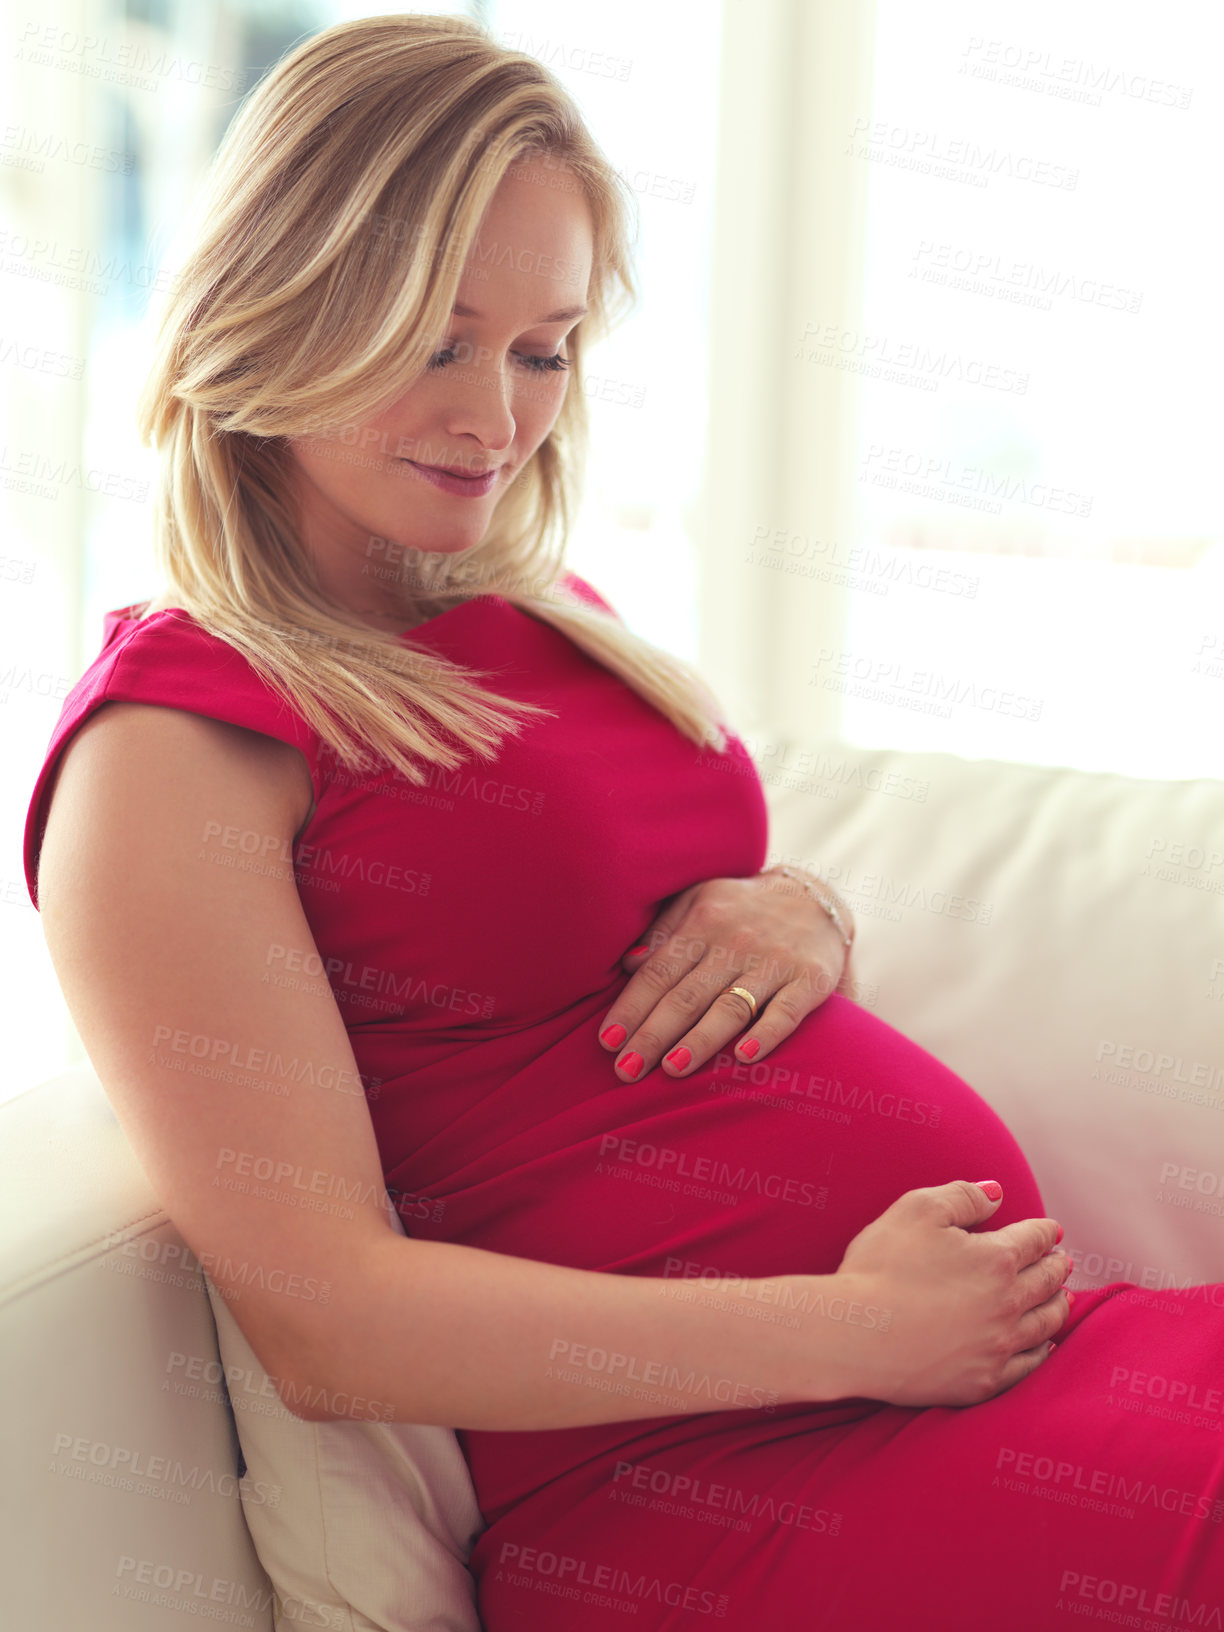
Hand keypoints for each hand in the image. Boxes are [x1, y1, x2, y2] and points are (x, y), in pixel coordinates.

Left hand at [598, 867, 853, 1083]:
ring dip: (700, 1040)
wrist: (815, 897)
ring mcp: (775, 962)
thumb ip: (664, 932)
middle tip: (627, 1069)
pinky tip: (744, 1057)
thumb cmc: (741, 908)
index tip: (607, 1042)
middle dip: (653, 1034)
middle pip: (687, 996)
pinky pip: (787, 1012)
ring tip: (672, 1069)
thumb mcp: (699, 902)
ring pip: (731, 1007)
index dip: (631, 1007)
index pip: (659, 973)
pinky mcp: (811, 979)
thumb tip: (628, 964)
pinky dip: (766, 1034)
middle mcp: (735, 943)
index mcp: (703, 924)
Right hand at [832, 1180, 1071, 1407]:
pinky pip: (1028, 1367)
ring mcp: (998, 1346)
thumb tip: (997, 1193)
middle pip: (1047, 1282)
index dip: (1045, 1232)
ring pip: (1045, 1324)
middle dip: (1057, 1267)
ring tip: (1063, 1298)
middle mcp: (1008, 1303)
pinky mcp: (983, 1381)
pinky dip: (1042, 1351)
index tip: (1051, 1231)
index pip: (1034, 1240)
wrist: (854, 1335)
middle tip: (1063, 1262)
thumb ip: (963, 1196)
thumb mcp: (917, 1209)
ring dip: (1058, 1306)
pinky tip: (1044, 1346)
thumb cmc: (881, 1266)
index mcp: (997, 1258)